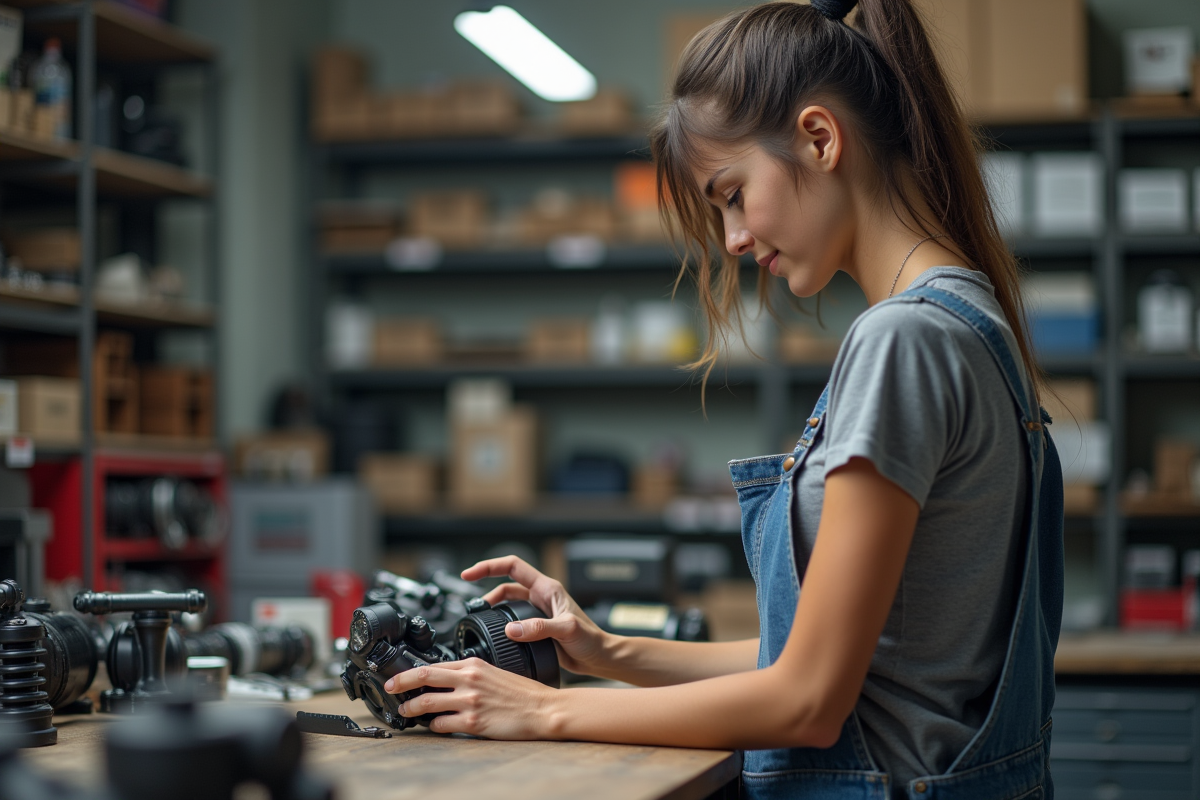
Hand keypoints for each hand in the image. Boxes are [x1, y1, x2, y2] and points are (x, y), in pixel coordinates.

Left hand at [384, 658, 555, 738]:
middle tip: (389, 688)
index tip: (399, 677)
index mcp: (474, 664)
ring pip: (427, 702)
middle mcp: (469, 679)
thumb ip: (470, 673)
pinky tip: (433, 726)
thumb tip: (446, 680)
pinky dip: (433, 726)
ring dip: (412, 707)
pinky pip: (442, 724)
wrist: (543, 708)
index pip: (434, 664)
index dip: (411, 672)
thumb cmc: (523, 693)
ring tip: (406, 711)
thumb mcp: (494, 672)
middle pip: (423, 676)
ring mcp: (470, 701)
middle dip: (400, 682)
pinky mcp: (474, 721)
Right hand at [461, 556, 610, 676]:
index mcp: (547, 588)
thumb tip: (511, 629)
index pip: (514, 567)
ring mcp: (538, 611)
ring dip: (493, 606)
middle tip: (468, 596)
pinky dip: (501, 623)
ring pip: (508, 602)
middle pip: (506, 583)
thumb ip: (539, 628)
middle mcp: (541, 597)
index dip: (490, 566)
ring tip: (479, 616)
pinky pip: (513, 620)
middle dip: (485, 585)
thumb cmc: (591, 640)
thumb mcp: (566, 630)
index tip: (470, 574)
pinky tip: (496, 633)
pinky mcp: (537, 627)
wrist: (599, 658)